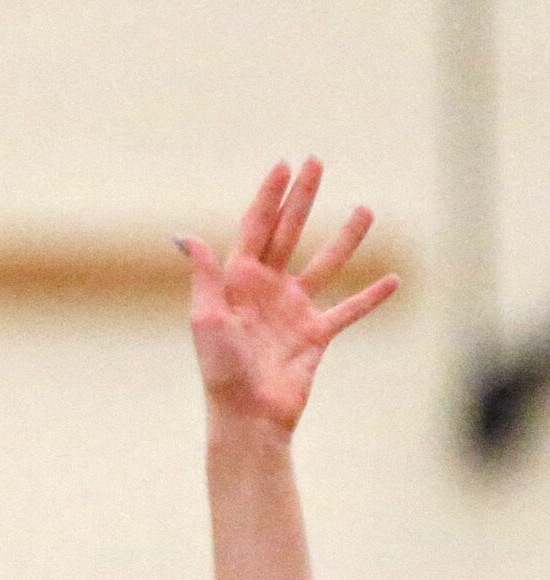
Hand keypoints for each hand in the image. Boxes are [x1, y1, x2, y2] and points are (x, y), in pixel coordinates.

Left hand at [181, 159, 396, 436]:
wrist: (248, 417)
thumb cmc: (222, 371)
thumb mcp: (207, 319)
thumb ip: (204, 275)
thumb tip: (185, 236)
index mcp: (237, 284)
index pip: (255, 228)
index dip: (268, 196)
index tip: (283, 165)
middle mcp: (265, 292)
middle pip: (288, 234)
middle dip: (302, 199)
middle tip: (317, 162)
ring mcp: (292, 312)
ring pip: (324, 265)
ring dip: (345, 238)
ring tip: (366, 209)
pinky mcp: (315, 336)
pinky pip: (348, 311)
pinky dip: (370, 297)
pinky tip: (393, 280)